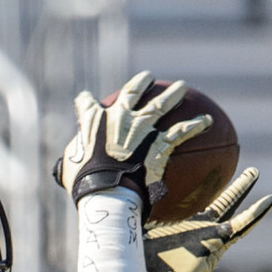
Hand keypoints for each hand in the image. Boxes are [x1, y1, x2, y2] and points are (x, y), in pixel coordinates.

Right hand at [53, 72, 209, 206]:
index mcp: (94, 122)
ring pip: (162, 104)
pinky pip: (182, 131)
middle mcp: (119, 118)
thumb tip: (63, 170)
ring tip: (182, 87)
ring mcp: (142, 128)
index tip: (87, 100)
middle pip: (132, 92)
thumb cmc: (85, 185)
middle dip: (140, 82)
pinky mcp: (159, 143)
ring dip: (173, 94)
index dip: (86, 102)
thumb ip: (69, 164)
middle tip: (148, 77)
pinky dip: (196, 125)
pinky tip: (208, 121)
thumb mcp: (69, 172)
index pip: (86, 104)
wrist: (106, 193)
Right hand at [145, 166, 271, 271]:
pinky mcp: (171, 217)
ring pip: (207, 196)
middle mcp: (204, 231)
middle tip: (254, 171)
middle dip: (241, 188)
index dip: (256, 214)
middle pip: (228, 205)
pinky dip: (188, 181)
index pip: (242, 226)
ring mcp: (189, 223)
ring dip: (219, 180)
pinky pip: (183, 194)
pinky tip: (187, 163)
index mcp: (214, 245)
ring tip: (226, 162)